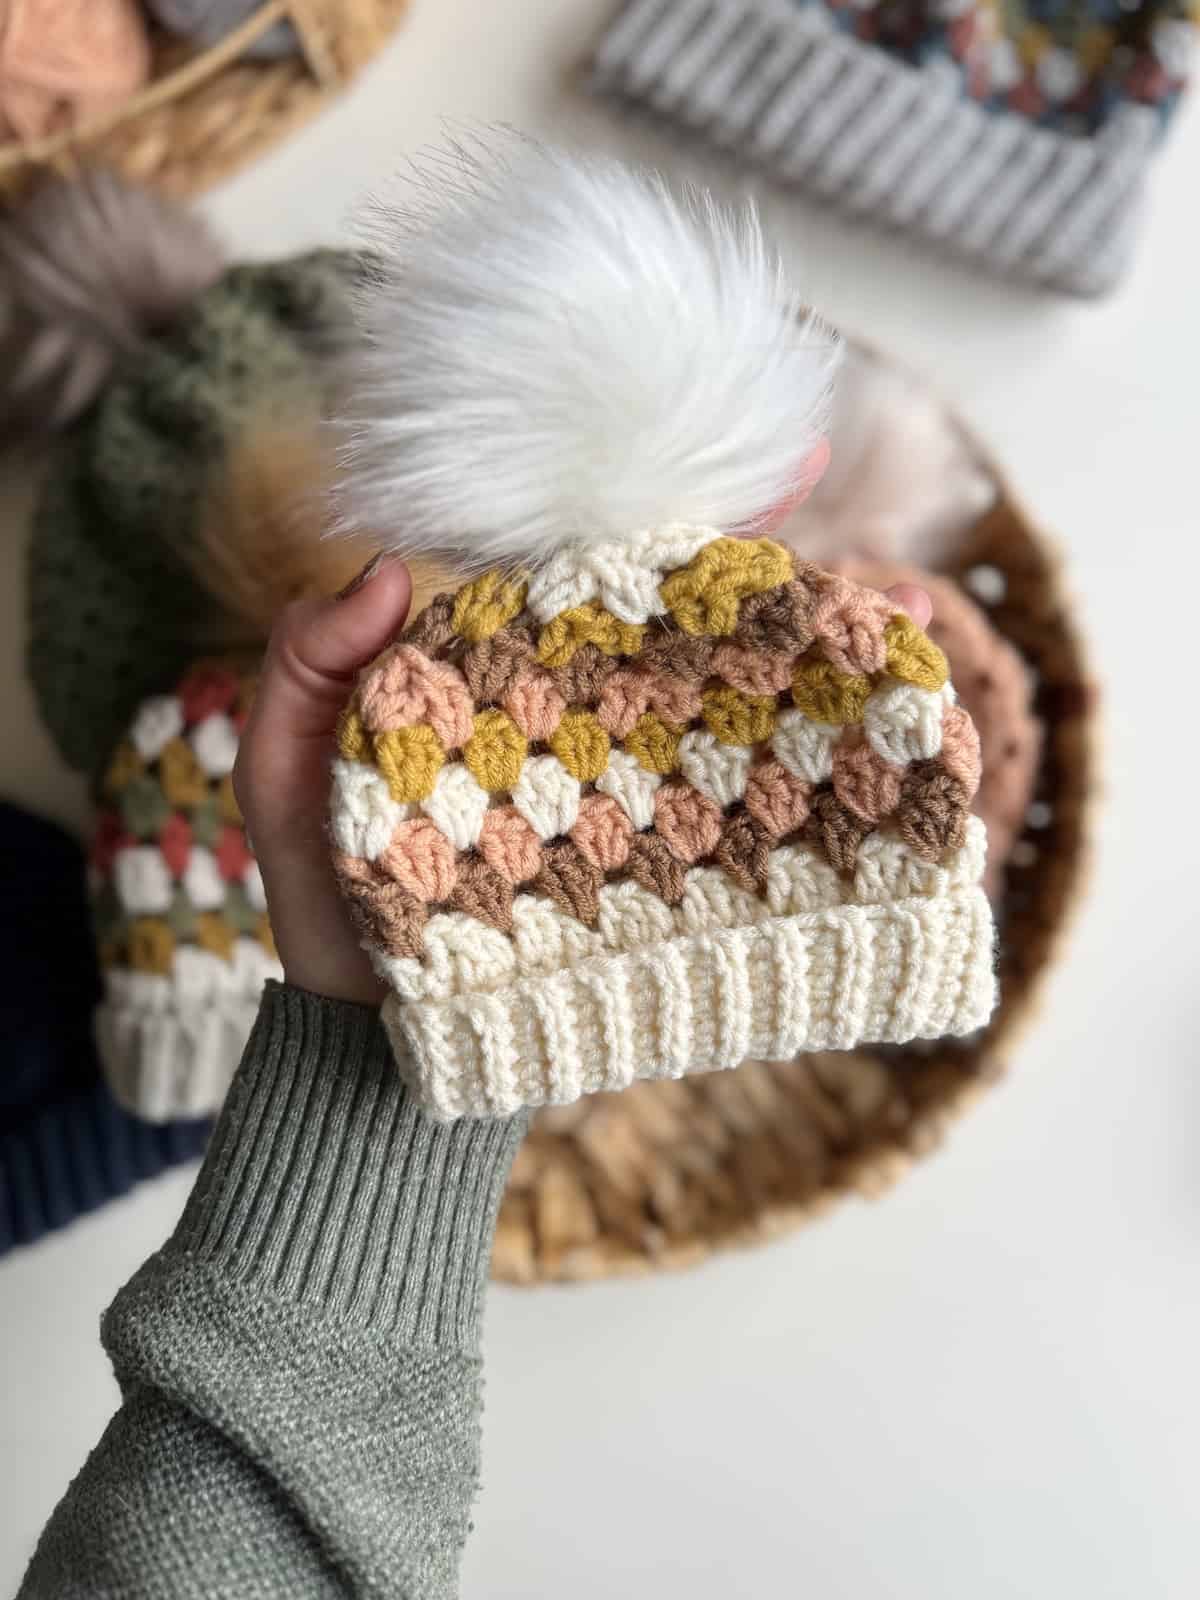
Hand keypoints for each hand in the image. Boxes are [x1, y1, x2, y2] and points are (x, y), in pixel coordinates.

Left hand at [233, 563, 928, 1007]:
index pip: (578, 567)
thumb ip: (308, 667)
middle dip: (760, 569)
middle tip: (839, 518)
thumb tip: (387, 569)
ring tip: (887, 613)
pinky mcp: (642, 858)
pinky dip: (788, 759)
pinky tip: (855, 724)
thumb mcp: (286, 773)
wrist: (368, 1035)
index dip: (655, 506)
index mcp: (489, 675)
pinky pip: (718, 795)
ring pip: (715, 699)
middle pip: (669, 623)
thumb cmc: (321, 897)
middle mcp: (565, 717)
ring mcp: (612, 787)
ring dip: (799, 654)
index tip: (754, 457)